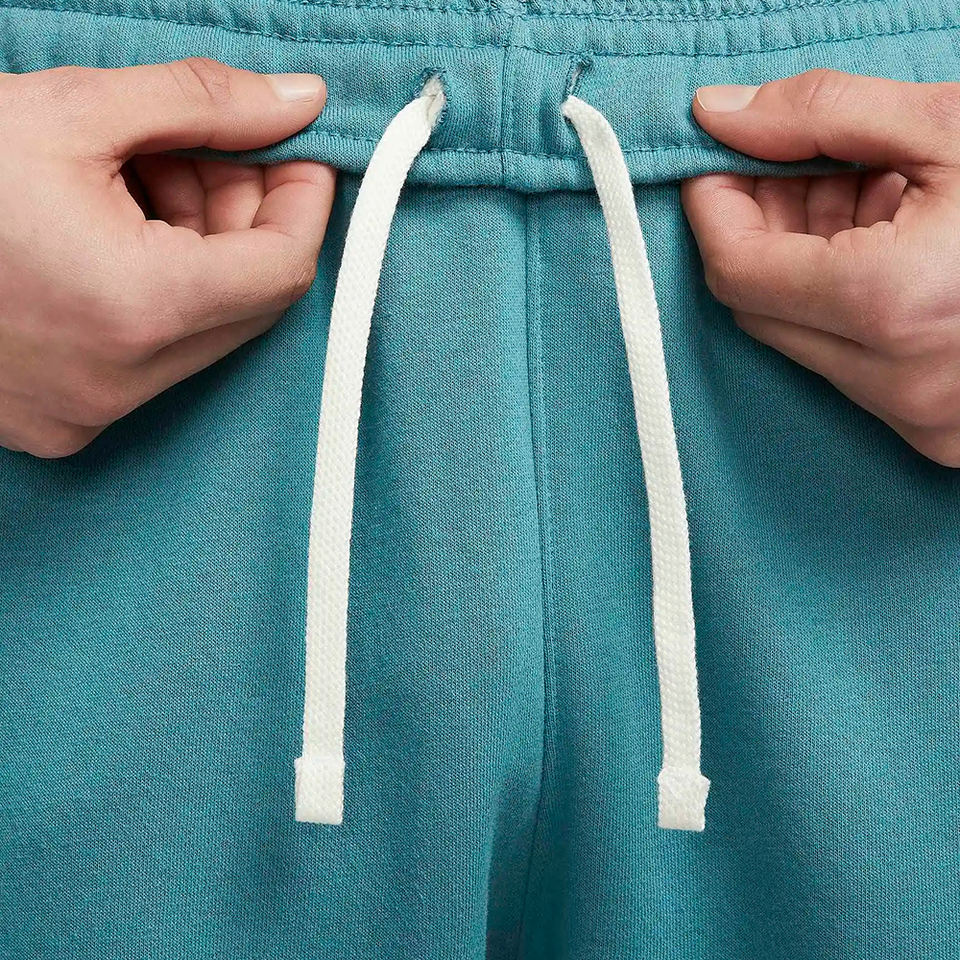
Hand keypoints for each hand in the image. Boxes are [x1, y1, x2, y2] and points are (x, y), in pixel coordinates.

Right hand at [0, 59, 334, 456]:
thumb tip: (300, 101)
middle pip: (246, 301)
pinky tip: (111, 234)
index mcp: (133, 308)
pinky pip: (153, 358)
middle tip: (205, 152)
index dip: (303, 204)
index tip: (297, 154)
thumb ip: (200, 102)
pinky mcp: (64, 422)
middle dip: (243, 217)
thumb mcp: (69, 111)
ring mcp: (90, 412)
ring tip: (139, 181)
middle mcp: (120, 382)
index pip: (282, 269)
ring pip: (203, 329)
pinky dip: (158, 294)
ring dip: (199, 252)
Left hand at [682, 70, 959, 466]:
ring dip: (801, 267)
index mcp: (894, 304)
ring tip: (858, 199)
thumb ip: (823, 114)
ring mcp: (916, 419)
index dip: (715, 209)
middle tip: (789, 168)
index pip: (736, 271)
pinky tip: (887, 250)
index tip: (718, 161)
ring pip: (799, 339)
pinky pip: (845, 367)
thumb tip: (719, 112)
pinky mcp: (932, 434)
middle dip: (757, 230)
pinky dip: (841, 307)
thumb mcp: (953, 128)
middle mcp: (897, 381)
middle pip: (758, 307)